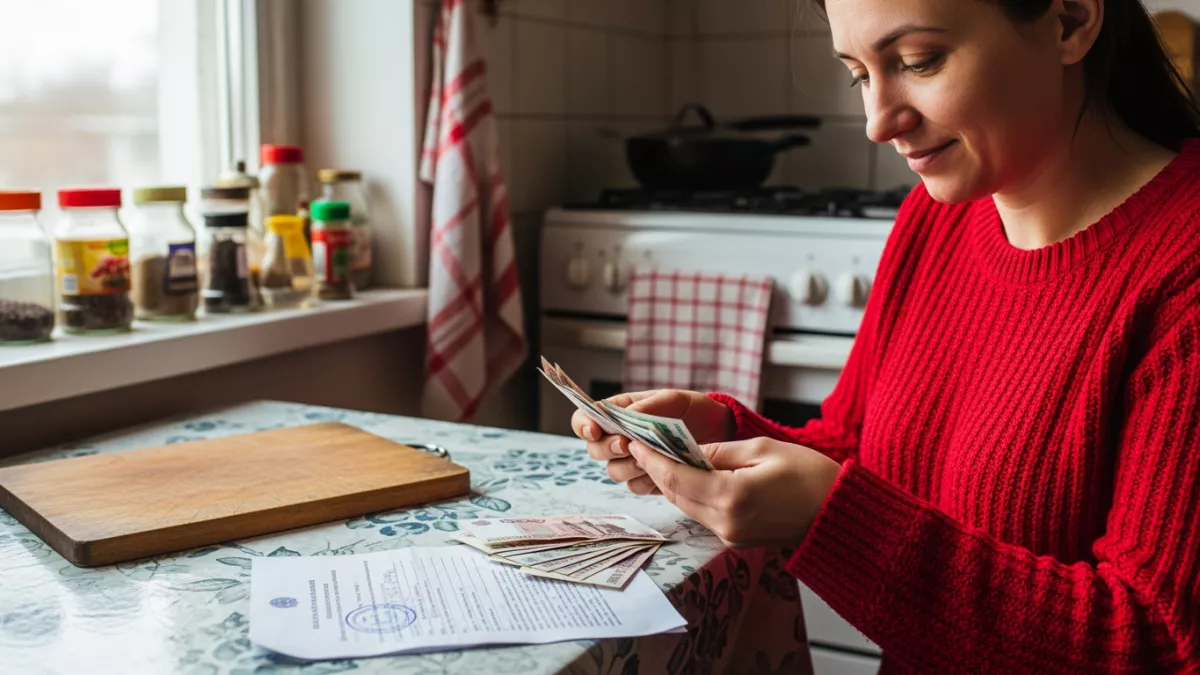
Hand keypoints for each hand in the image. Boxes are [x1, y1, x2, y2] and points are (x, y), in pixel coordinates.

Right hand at [571, 389, 733, 495]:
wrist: (721, 432)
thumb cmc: (694, 410)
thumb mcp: (673, 399)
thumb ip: (648, 406)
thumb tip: (626, 416)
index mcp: (620, 412)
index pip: (586, 419)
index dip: (583, 425)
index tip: (594, 430)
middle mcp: (621, 438)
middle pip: (594, 450)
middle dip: (608, 448)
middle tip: (627, 443)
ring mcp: (633, 460)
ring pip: (614, 472)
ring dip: (628, 466)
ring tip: (650, 457)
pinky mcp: (649, 480)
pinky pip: (636, 487)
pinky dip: (646, 480)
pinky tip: (663, 472)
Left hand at [628, 437, 842, 547]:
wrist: (838, 515)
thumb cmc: (810, 475)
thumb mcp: (763, 448)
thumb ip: (719, 450)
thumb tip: (688, 450)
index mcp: (731, 496)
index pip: (675, 477)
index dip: (651, 459)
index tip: (636, 441)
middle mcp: (725, 522)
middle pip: (675, 494)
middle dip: (657, 470)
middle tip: (643, 445)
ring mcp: (730, 535)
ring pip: (686, 505)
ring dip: (672, 483)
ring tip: (661, 457)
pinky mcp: (736, 539)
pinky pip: (702, 514)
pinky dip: (691, 494)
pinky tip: (689, 476)